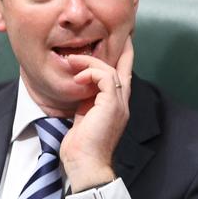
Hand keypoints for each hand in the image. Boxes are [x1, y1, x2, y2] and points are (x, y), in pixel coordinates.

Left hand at [59, 36, 133, 192]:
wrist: (85, 164)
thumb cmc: (81, 146)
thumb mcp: (83, 116)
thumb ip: (86, 100)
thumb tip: (79, 86)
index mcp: (116, 106)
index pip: (123, 76)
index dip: (123, 58)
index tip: (121, 43)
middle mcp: (122, 102)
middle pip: (125, 67)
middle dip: (122, 48)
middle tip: (118, 34)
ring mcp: (119, 104)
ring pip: (111, 69)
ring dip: (89, 61)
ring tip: (72, 60)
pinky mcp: (111, 105)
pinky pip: (105, 76)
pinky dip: (89, 72)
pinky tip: (76, 78)